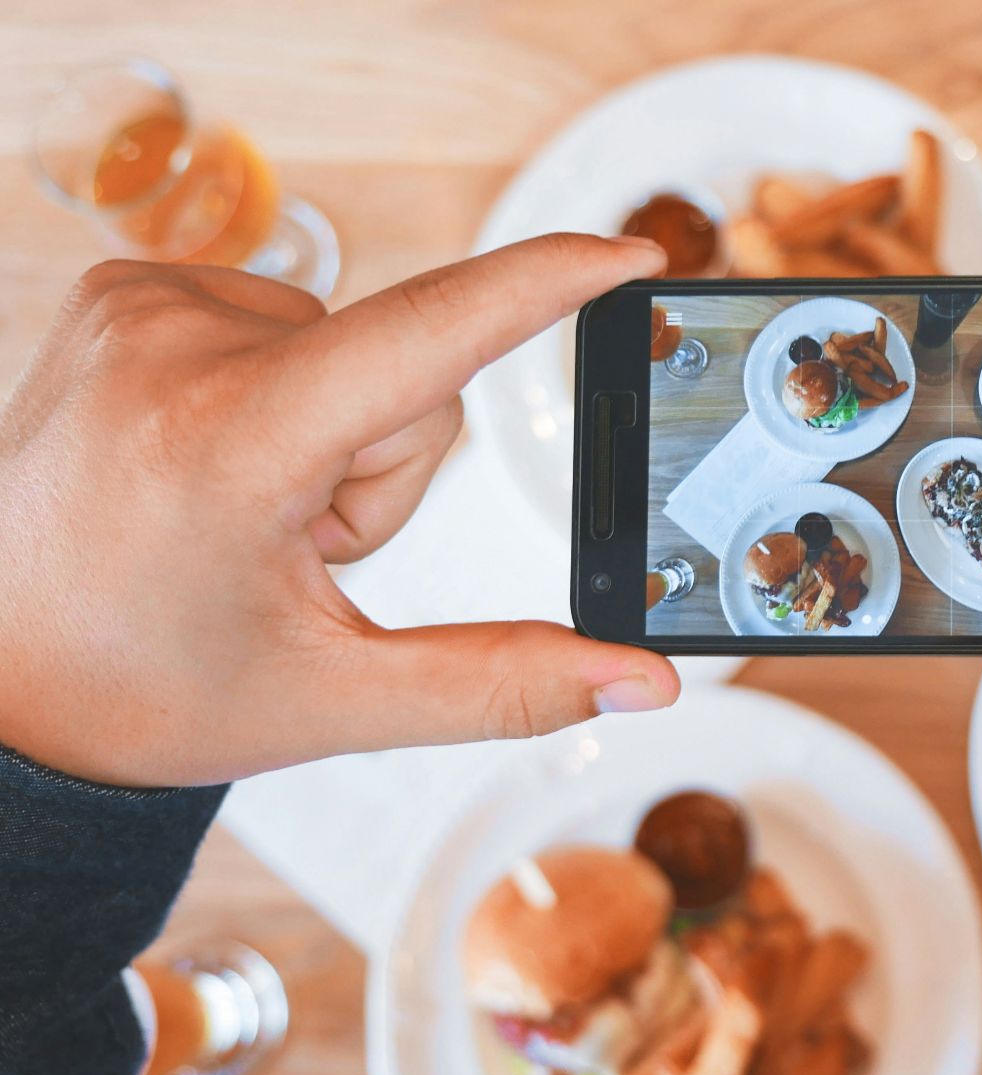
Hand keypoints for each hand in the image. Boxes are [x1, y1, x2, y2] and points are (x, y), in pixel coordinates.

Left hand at [0, 235, 679, 786]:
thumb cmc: (140, 689)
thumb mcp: (333, 700)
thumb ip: (506, 684)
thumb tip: (642, 682)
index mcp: (228, 444)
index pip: (430, 334)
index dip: (547, 286)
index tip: (631, 254)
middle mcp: (174, 345)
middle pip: (406, 374)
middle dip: (387, 468)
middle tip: (294, 550)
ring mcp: (140, 306)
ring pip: (353, 348)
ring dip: (334, 436)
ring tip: (242, 512)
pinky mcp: (126, 290)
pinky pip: (287, 323)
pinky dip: (282, 397)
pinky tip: (214, 463)